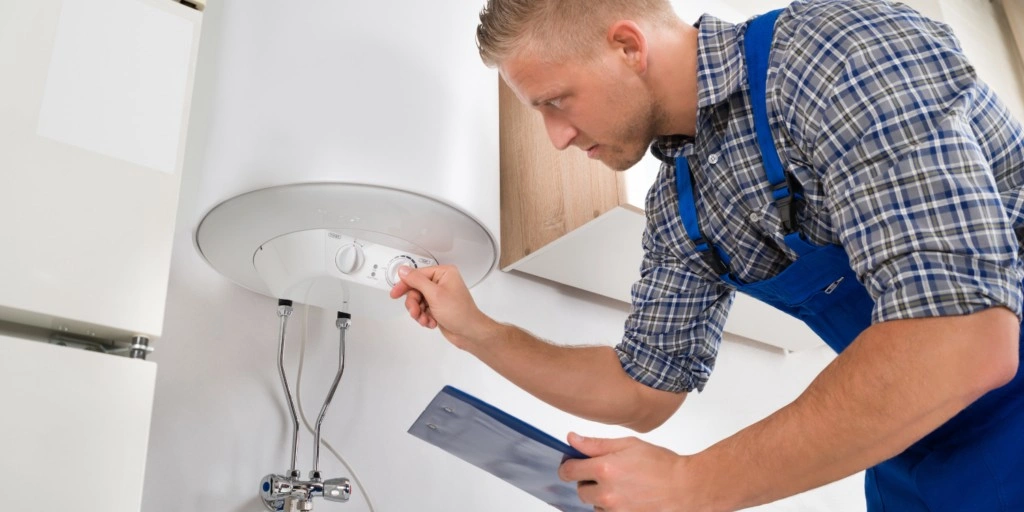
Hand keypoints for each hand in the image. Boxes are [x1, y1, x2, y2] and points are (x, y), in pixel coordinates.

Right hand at [388, 264, 495, 348]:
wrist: (469, 333)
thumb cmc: (460, 313)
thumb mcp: (435, 294)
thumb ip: (417, 281)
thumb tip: (404, 270)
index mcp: (444, 273)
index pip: (417, 274)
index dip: (405, 284)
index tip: (396, 292)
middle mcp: (442, 283)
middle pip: (416, 289)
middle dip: (414, 303)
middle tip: (415, 312)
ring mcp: (439, 295)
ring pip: (418, 301)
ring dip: (419, 313)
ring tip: (425, 319)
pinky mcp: (438, 307)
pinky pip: (422, 310)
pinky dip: (424, 317)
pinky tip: (431, 322)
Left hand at [559, 433, 693, 511]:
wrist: (685, 488)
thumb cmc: (662, 465)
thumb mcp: (629, 445)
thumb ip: (596, 444)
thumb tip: (572, 440)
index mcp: (605, 469)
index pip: (568, 471)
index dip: (569, 465)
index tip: (574, 464)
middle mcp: (607, 494)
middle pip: (580, 490)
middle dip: (589, 481)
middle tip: (608, 473)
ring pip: (594, 504)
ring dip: (601, 497)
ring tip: (623, 486)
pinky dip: (612, 507)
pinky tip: (628, 498)